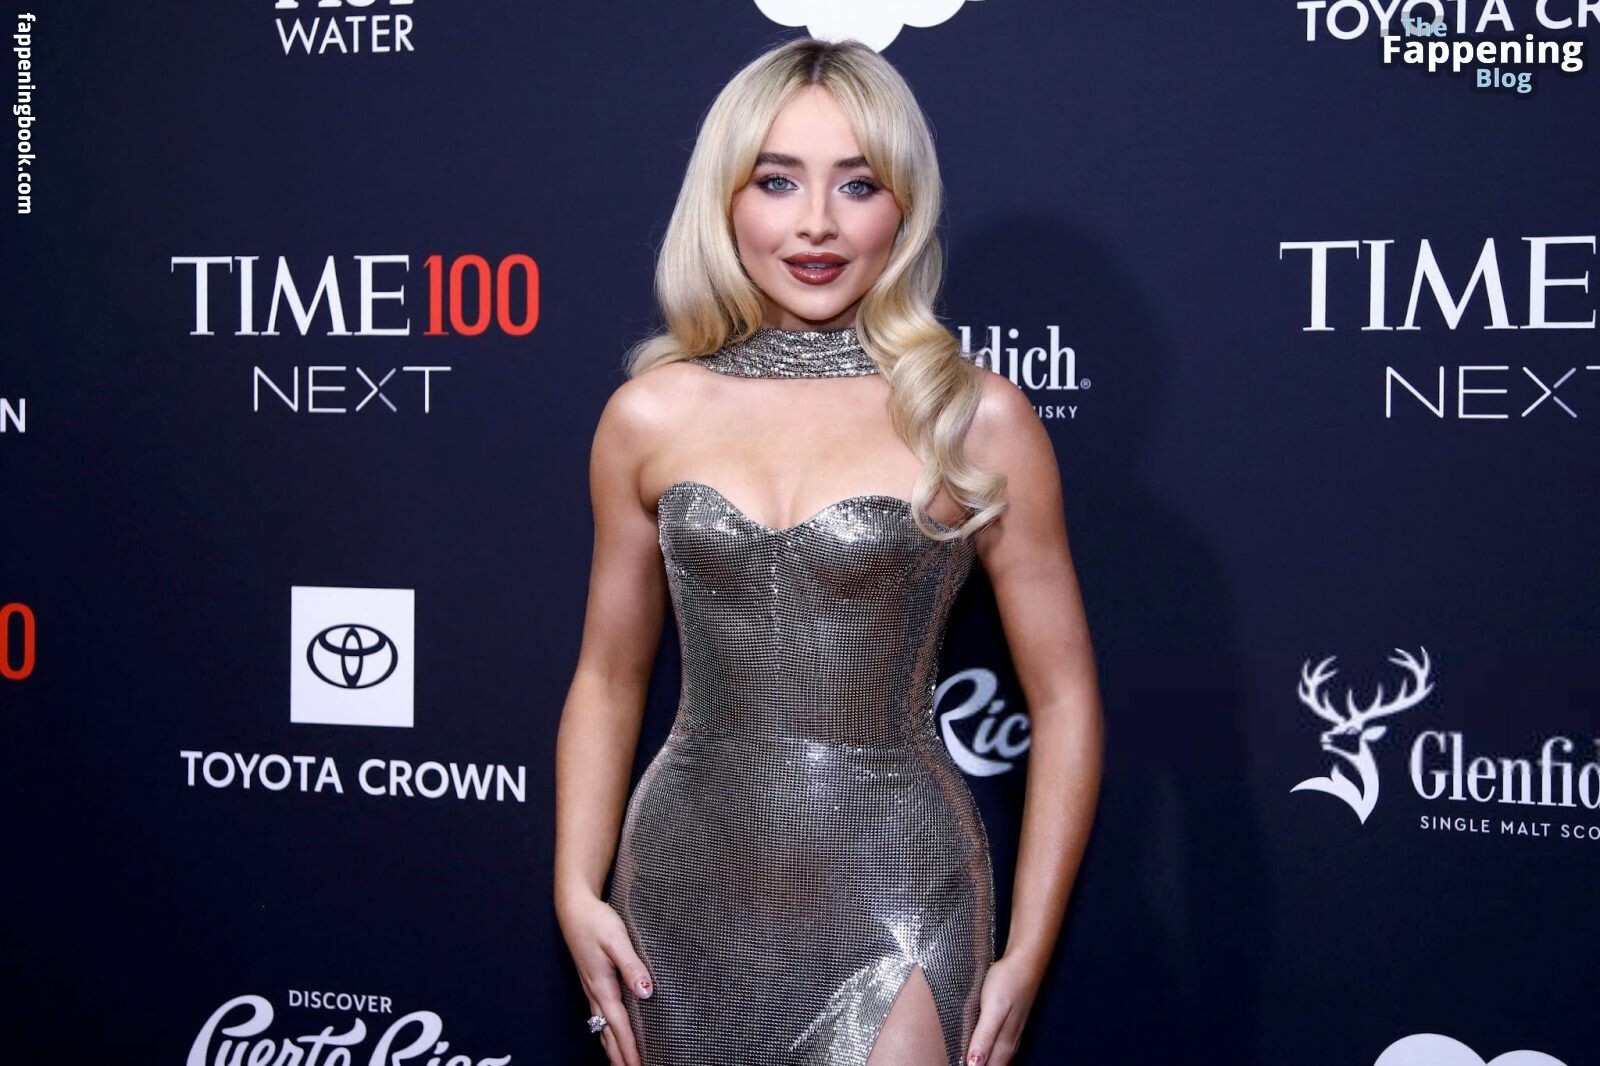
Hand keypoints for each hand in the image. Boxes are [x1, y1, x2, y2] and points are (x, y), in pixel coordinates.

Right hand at [556, 890, 653, 1065]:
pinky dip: (606, 1031)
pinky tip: (609, 1033)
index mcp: (602, 986)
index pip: (618, 1025)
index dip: (629, 1048)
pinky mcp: (591, 980)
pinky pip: (599, 1014)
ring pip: (601, 1026)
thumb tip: (646, 992)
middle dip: (618, 1056)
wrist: (574, 907)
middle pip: (606, 1033)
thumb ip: (632, 966)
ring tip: (621, 1062)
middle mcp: (594, 991)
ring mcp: (591, 987)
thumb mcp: (617, 940)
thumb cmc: (596, 921)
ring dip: (611, 1047)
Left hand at [962, 953, 1041, 1065]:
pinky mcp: (1009, 1023)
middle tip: (956, 1061)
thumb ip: (984, 1037)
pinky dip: (987, 1052)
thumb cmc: (1008, 981)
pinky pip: (998, 1047)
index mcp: (1004, 1043)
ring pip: (996, 1058)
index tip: (955, 1064)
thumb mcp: (993, 1009)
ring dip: (982, 1061)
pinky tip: (979, 1048)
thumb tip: (974, 1065)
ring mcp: (1011, 1033)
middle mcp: (1009, 1042)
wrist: (1024, 960)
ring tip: (963, 1060)